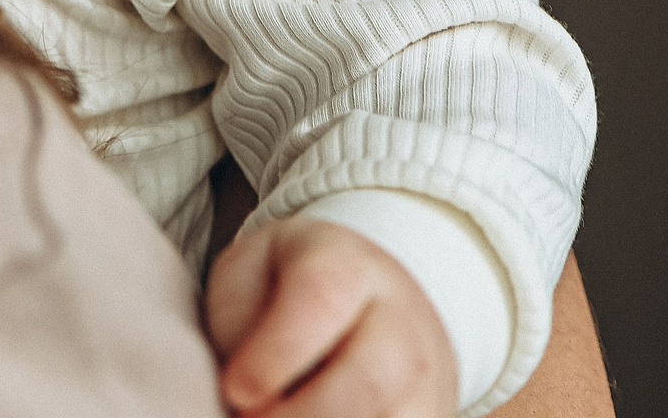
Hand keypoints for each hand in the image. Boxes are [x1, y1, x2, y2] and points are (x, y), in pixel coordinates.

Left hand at [205, 214, 457, 417]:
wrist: (366, 298)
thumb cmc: (286, 290)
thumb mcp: (248, 278)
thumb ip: (241, 323)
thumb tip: (244, 391)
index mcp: (346, 264)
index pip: (321, 298)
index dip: (275, 354)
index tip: (237, 389)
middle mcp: (402, 319)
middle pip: (371, 378)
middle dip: (304, 415)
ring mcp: (430, 377)